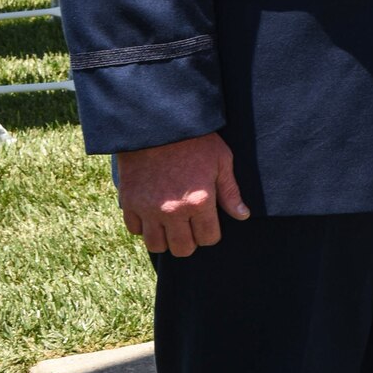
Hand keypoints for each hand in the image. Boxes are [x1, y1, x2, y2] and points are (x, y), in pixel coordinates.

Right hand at [116, 133, 248, 256]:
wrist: (156, 123)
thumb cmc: (194, 139)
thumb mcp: (220, 160)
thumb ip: (230, 191)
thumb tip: (242, 216)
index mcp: (200, 201)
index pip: (208, 239)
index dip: (211, 234)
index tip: (208, 224)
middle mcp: (173, 211)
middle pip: (182, 249)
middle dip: (189, 242)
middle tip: (190, 227)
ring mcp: (149, 208)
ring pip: (156, 245)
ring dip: (165, 239)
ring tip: (170, 225)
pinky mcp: (129, 202)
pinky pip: (134, 229)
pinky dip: (143, 226)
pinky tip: (152, 214)